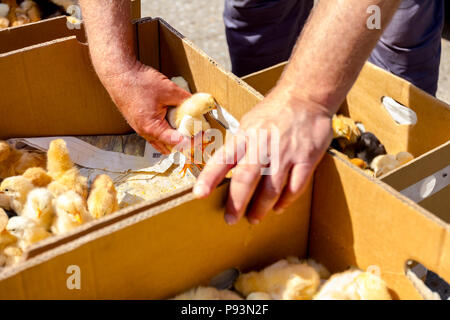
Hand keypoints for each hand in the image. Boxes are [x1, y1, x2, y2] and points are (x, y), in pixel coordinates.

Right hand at [101, 61, 190, 153]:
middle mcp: (145, 133)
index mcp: (152, 128)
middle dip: (184, 145)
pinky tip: (174, 126)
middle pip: (169, 148)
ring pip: (161, 143)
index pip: (176, 142)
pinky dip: (166, 135)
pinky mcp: (139, 124)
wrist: (119, 74)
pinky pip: (155, 136)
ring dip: (174, 141)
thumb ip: (185, 100)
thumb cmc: (139, 82)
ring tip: (188, 134)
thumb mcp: (169, 90)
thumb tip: (199, 105)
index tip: (203, 137)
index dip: (191, 141)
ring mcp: (140, 129)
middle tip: (197, 139)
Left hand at [193, 88, 332, 224]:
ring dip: (261, 207)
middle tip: (230, 219)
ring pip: (271, 188)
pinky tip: (279, 208)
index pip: (223, 159)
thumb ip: (239, 146)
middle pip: (246, 179)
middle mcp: (264, 145)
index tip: (199, 195)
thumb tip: (224, 170)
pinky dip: (286, 201)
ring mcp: (286, 153)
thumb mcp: (250, 123)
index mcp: (246, 135)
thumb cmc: (273, 112)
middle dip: (236, 203)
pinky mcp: (307, 158)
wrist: (306, 96)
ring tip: (254, 218)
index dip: (209, 178)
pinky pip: (295, 186)